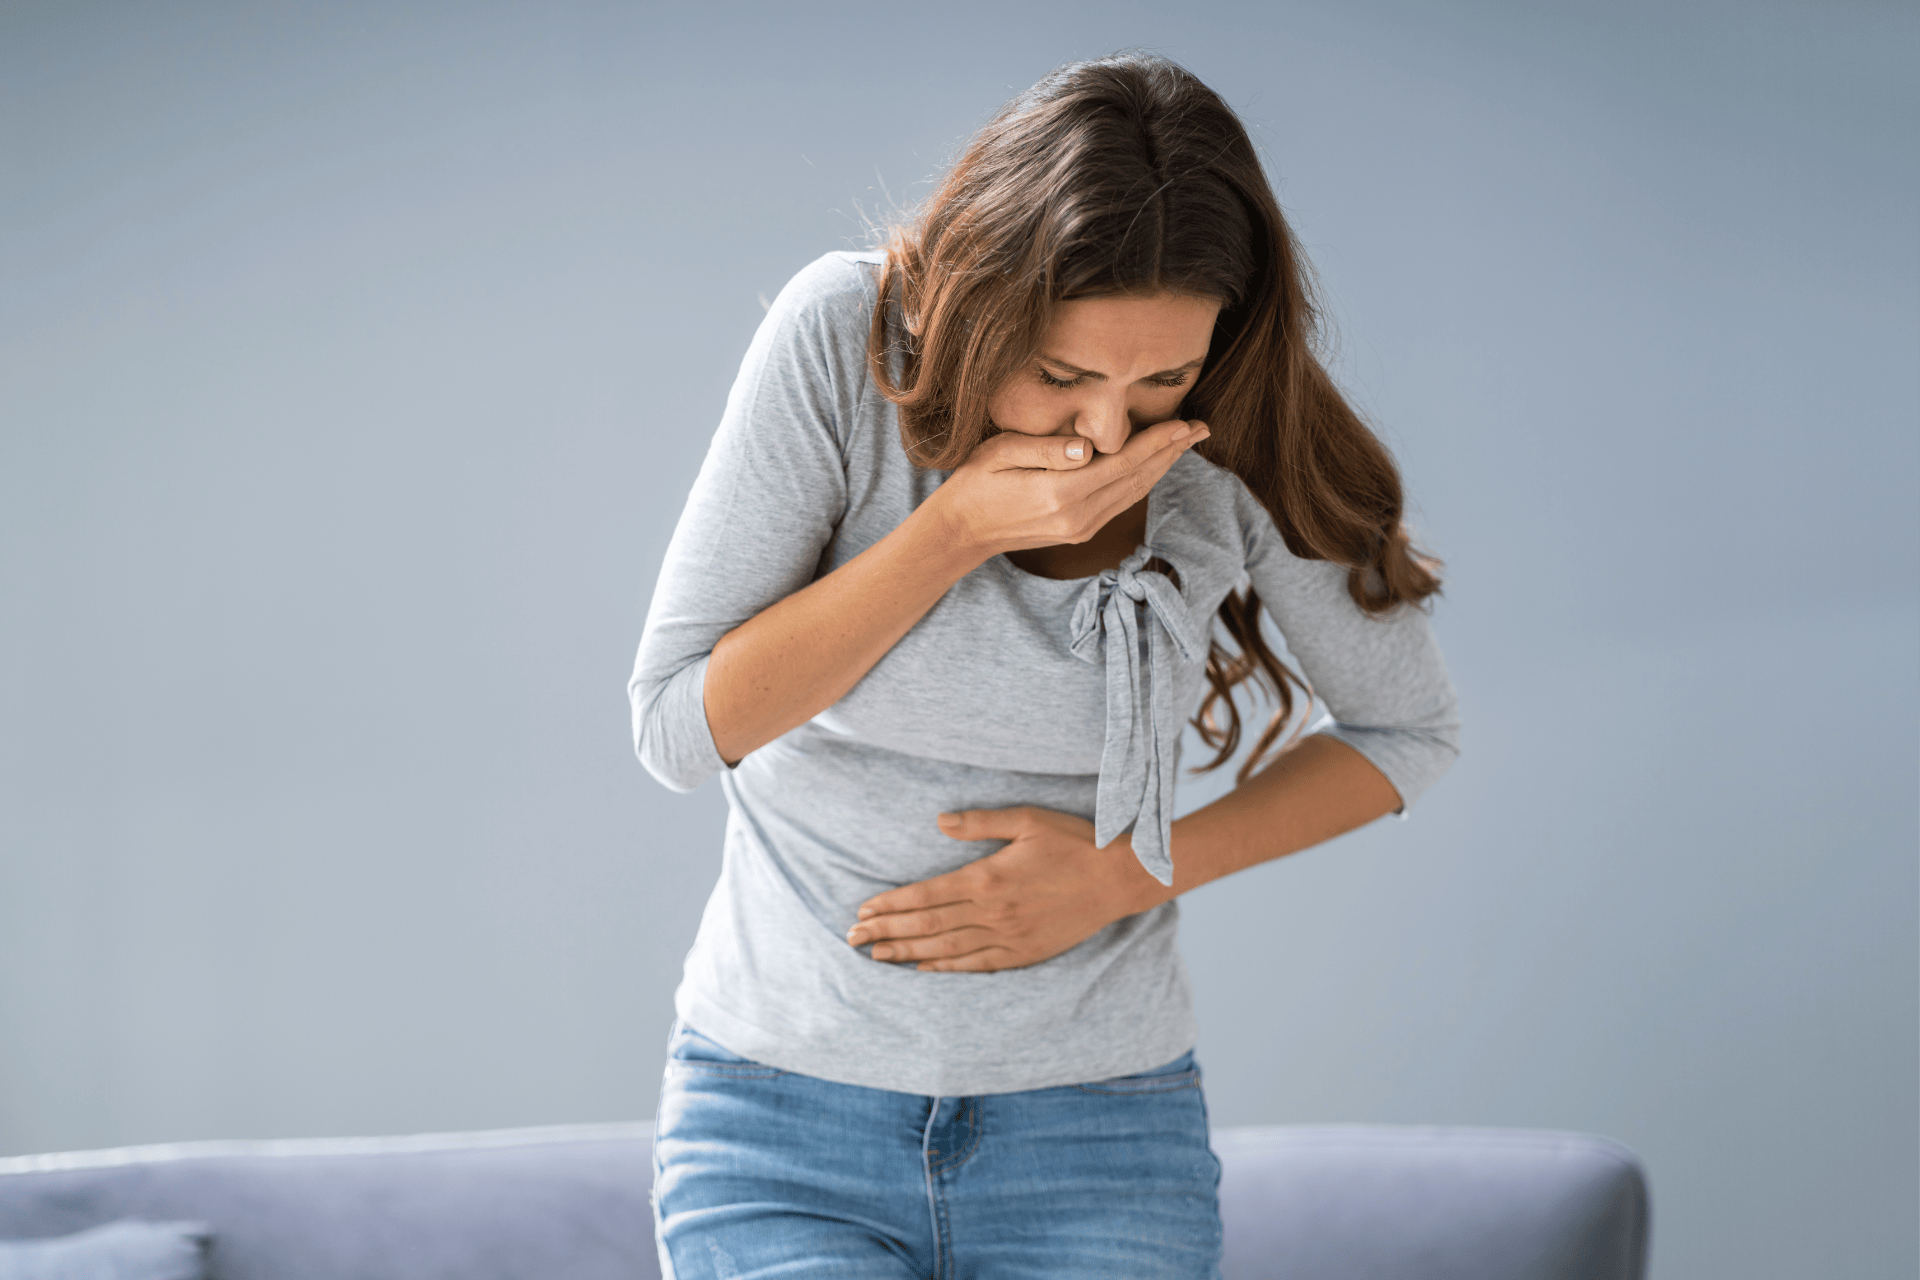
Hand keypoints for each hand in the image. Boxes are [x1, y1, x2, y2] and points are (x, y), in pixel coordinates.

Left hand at [845, 807, 1170, 971]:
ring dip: (906, 953)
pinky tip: (923, 968)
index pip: (925, 895)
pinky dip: (946, 968)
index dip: (891, 904)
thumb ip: (979, 823)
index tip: (863, 909)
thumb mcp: (1027, 820)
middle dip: (885, 931)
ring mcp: (1008, 937)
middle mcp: (992, 913)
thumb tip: (939, 822)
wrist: (1118, 879)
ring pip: (945, 950)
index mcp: (987, 878)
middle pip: (926, 926)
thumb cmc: (1074, 843)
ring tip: (876, 956)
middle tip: (852, 937)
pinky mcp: (1024, 953)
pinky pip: (976, 965)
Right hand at [931, 420, 1208, 559]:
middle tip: (1202, 428)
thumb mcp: (1001, 453)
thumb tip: (1086, 447)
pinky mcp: (1079, 532)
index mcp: (1061, 492)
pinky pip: (1121, 503)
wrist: (960, 532)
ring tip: (1186, 444)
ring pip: (1134, 494)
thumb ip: (1046, 449)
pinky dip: (1143, 482)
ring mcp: (1081, 528)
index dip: (1159, 442)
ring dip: (1163, 467)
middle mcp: (1078, 515)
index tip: (1188, 424)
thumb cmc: (976, 483)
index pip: (1124, 462)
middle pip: (1138, 479)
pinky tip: (1153, 467)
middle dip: (1173, 452)